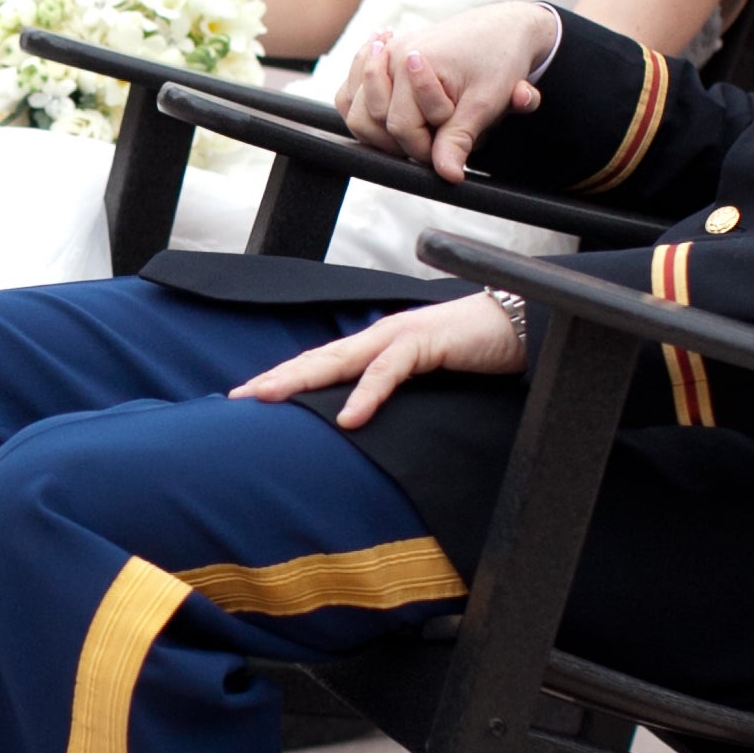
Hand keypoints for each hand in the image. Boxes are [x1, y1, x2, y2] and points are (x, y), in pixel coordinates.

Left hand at [230, 293, 528, 427]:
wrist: (517, 326)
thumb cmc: (472, 353)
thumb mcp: (424, 380)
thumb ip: (394, 395)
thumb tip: (363, 426)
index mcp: (375, 347)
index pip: (320, 364)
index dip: (284, 379)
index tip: (246, 398)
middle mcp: (378, 338)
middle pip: (317, 359)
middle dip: (275, 378)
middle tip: (236, 398)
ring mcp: (398, 338)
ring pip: (340, 361)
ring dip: (302, 380)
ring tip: (267, 398)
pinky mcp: (424, 343)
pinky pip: (388, 372)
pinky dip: (366, 395)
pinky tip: (348, 418)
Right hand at [336, 1, 558, 180]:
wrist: (502, 27)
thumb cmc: (498, 59)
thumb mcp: (486, 102)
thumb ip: (459, 139)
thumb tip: (447, 174)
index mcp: (412, 60)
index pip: (400, 127)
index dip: (424, 149)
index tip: (449, 149)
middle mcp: (390, 54)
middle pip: (370, 121)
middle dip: (401, 141)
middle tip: (432, 140)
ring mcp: (383, 53)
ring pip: (355, 110)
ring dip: (378, 129)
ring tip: (410, 131)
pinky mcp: (381, 57)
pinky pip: (350, 92)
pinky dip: (362, 106)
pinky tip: (385, 110)